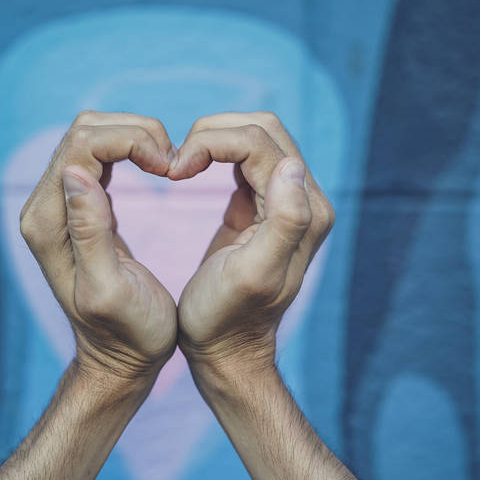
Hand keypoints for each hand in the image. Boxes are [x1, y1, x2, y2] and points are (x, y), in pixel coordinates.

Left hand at [20, 111, 177, 380]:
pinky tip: (157, 168)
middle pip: (85, 130)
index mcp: (48, 223)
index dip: (131, 140)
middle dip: (135, 132)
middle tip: (173, 163)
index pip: (82, 145)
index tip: (169, 166)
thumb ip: (91, 232)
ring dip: (136, 137)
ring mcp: (60, 204)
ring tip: (169, 165)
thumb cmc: (127, 333)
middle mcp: (45, 207)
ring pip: (93, 136)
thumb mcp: (111, 289)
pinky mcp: (80, 205)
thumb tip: (78, 173)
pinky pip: (100, 154)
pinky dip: (132, 149)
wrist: (121, 358)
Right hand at [168, 111, 334, 375]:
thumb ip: (284, 220)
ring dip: (211, 140)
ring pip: (252, 138)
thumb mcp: (253, 274)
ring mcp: (284, 200)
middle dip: (212, 134)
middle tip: (175, 165)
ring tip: (178, 167)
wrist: (225, 349)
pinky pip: (242, 157)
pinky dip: (213, 153)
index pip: (260, 142)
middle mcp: (304, 200)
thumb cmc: (226, 318)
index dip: (211, 143)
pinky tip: (188, 171)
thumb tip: (292, 166)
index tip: (174, 170)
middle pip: (261, 130)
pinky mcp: (261, 205)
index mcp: (305, 212)